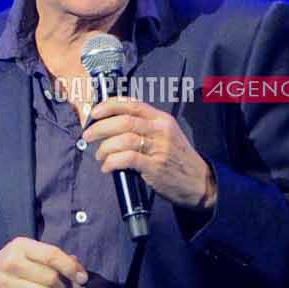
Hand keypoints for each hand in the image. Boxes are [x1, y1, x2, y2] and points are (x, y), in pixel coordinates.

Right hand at [0, 237, 87, 287]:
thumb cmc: (19, 261)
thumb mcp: (34, 252)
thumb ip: (57, 258)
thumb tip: (79, 272)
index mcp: (21, 246)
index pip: (51, 255)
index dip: (70, 268)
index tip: (83, 278)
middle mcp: (12, 263)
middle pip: (49, 278)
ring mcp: (7, 283)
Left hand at [85, 97, 215, 209]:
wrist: (200, 182)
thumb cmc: (177, 158)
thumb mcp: (165, 135)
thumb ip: (143, 127)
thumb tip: (109, 123)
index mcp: (161, 120)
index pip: (132, 104)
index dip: (109, 106)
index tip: (94, 112)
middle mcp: (161, 130)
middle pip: (124, 121)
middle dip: (100, 127)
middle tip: (88, 136)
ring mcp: (159, 148)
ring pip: (123, 139)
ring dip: (104, 148)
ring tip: (100, 156)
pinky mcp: (155, 166)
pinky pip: (126, 158)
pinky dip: (111, 162)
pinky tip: (107, 167)